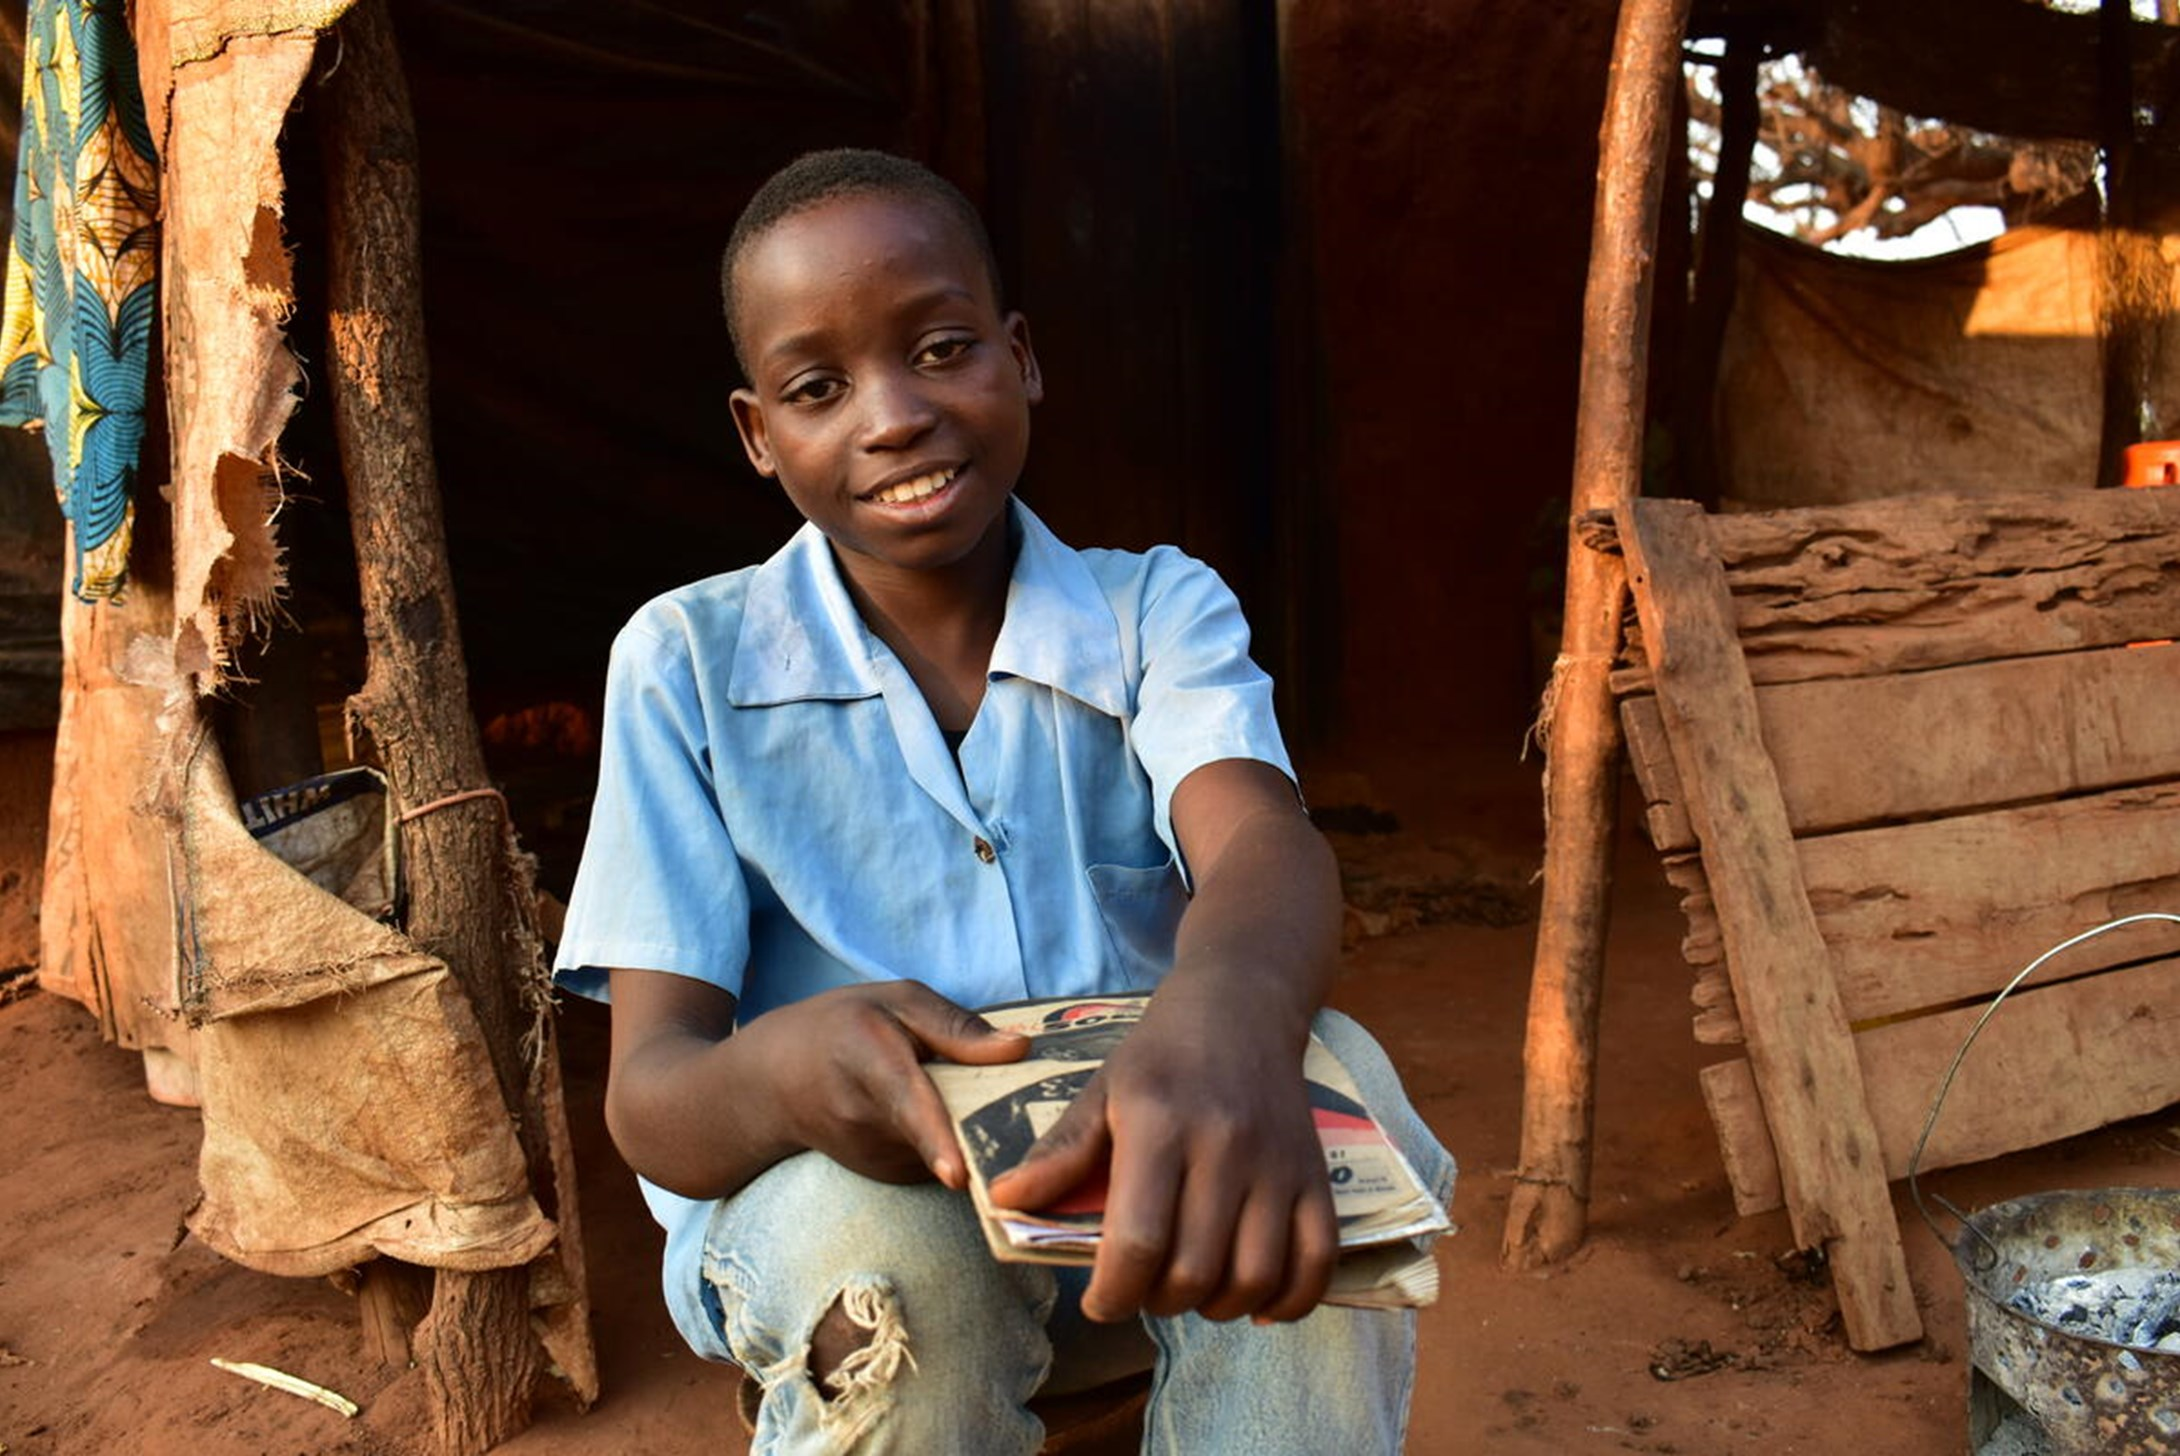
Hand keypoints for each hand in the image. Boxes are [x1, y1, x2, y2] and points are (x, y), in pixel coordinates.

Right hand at [752, 980, 1028, 1186]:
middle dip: (984, 1123)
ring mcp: (873, 1155)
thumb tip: (1020, 1049)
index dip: (934, 1138)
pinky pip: (939, 1158)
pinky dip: (955, 1140)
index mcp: (868, 1058)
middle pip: (940, 1130)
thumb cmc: (843, 1026)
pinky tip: (943, 1114)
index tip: (957, 1176)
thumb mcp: (896, 1001)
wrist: (775, 1082)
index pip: (906, 1102)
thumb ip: (956, 1026)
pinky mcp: (887, 1175)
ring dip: (971, 1127)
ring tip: (962, 1092)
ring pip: (946, 1146)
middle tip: (1023, 1104)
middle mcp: (866, 1117)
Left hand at [986, 995, 1337, 1324]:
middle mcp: (1224, 1145)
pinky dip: (1290, 1300)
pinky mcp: (1315, 1173)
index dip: (1113, 1293)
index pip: (1138, 1240)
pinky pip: (1316, 1261)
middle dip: (1159, 1302)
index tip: (1099, 1302)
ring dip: (1219, 1307)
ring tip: (1194, 1292)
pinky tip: (1257, 1299)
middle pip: (1194, 1269)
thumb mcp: (1101, 1089)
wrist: (1243, 1004)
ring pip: (1255, 1275)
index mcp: (1158, 1124)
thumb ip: (1061, 1151)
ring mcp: (1277, 1162)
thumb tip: (1005, 1203)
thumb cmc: (1161, 1052)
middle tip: (1144, 1290)